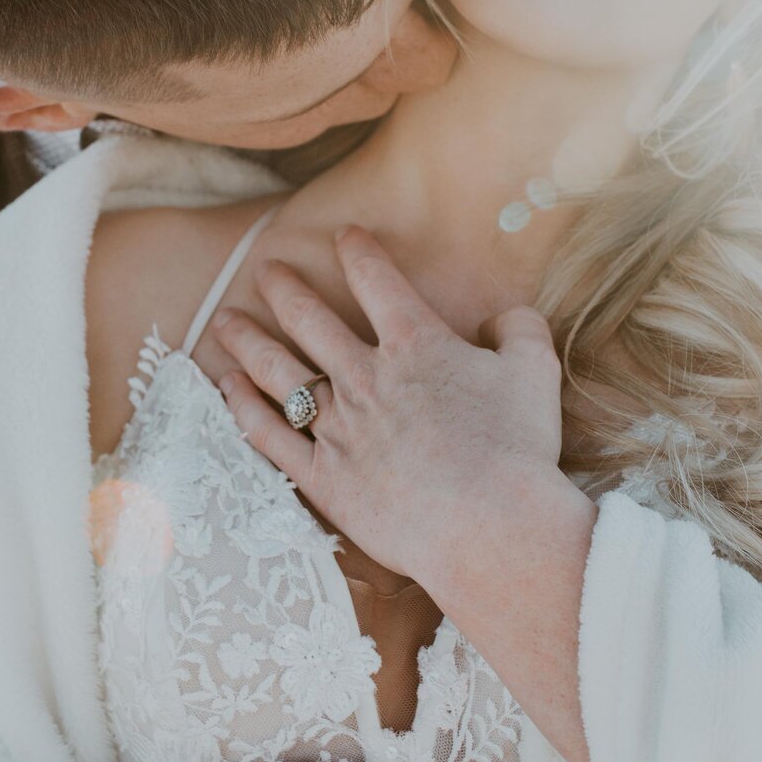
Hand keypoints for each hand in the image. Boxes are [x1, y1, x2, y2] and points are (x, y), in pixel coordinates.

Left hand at [211, 225, 587, 589]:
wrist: (489, 526)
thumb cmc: (518, 449)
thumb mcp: (535, 372)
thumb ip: (520, 329)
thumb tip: (503, 316)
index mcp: (415, 345)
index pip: (377, 282)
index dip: (358, 252)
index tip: (344, 236)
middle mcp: (365, 377)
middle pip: (309, 320)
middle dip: (285, 288)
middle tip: (266, 269)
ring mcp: (338, 427)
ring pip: (277, 371)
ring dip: (247, 340)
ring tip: (226, 320)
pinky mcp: (322, 477)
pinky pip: (270, 435)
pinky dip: (244, 407)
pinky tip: (228, 388)